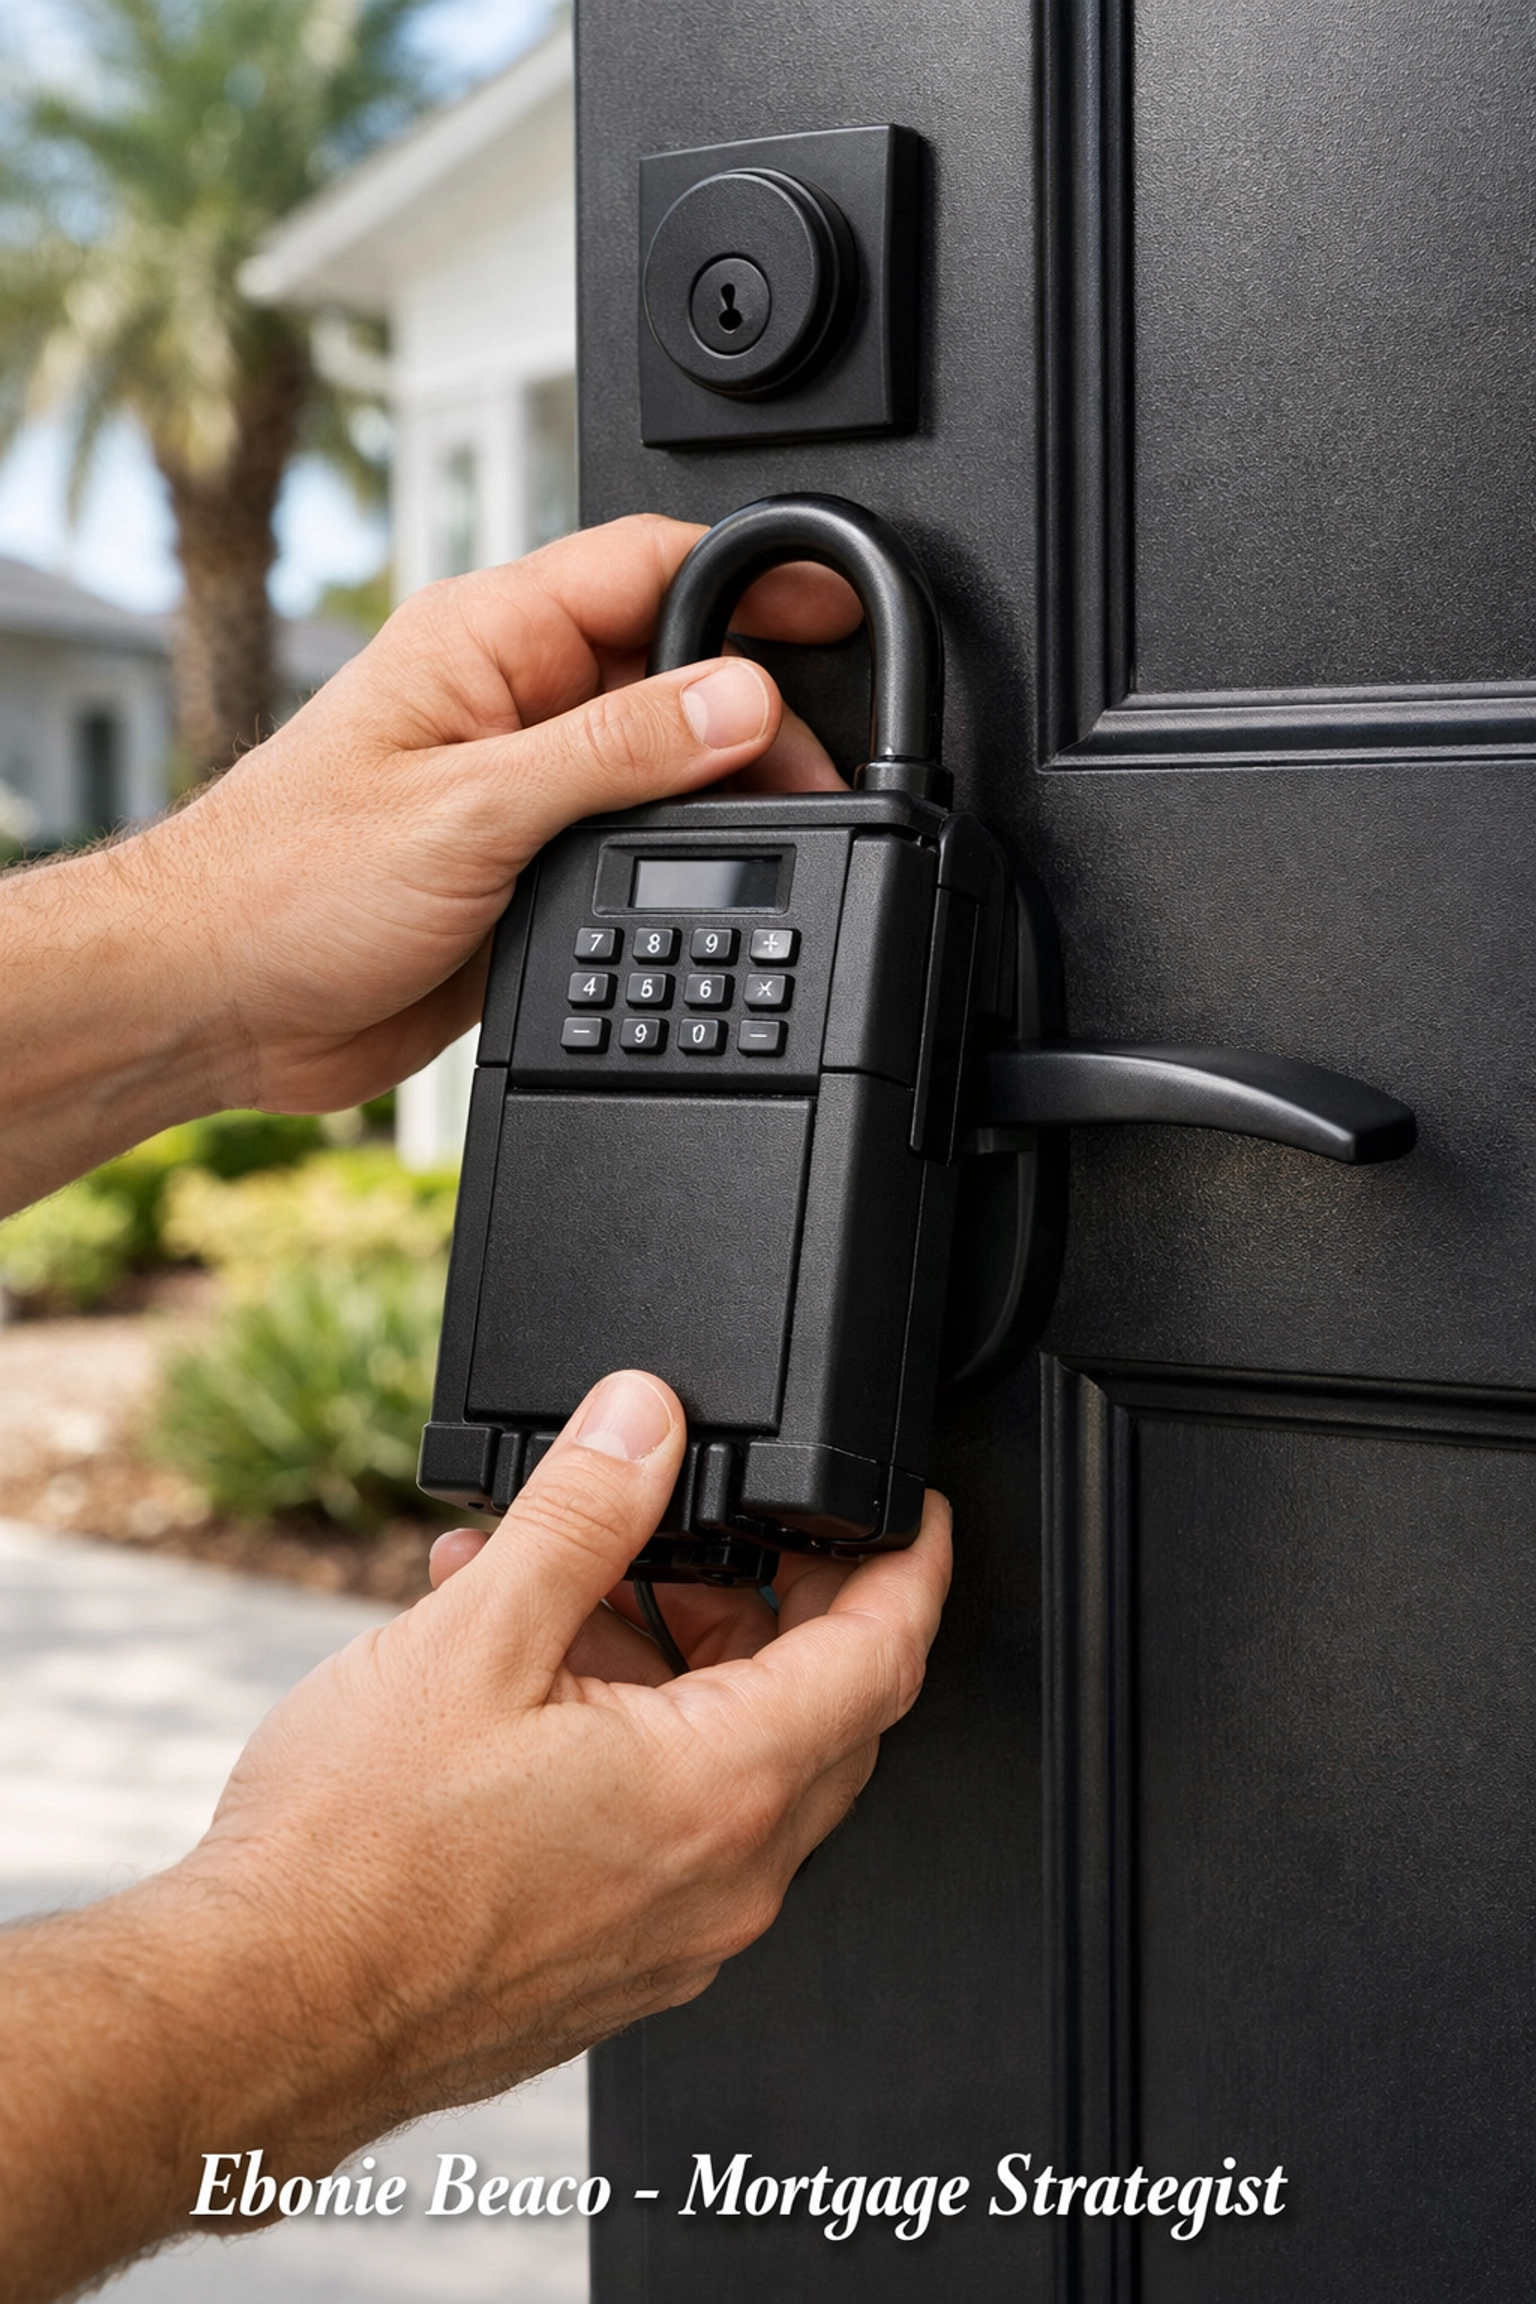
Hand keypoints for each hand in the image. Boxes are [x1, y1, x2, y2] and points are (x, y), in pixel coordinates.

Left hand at [0, 516, 858, 1207]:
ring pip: (663, 765)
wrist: (219, 1003)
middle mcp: (510, 702)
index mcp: (487, 639)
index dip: (752, 582)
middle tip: (825, 773)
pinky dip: (681, 862)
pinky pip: (632, 845)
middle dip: (757, 711)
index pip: (648, 566)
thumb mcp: (472, 808)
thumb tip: (740, 698)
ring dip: (723, 796)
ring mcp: (523, 787)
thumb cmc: (285, 883)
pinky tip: (717, 890)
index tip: (838, 613)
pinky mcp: (527, 868)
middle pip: (674, 671)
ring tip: (792, 832)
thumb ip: (616, 751)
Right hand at [0, 1366, 948, 2300]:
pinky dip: (632, 1731)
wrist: (255, 2017)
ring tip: (565, 1583)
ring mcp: (675, 1930)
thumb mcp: (476, 1639)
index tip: (907, 1510)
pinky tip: (528, 1670)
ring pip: (735, 1761)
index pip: (884, 1657)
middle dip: (770, 1599)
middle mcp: (724, 1876)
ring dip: (675, 1657)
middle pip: (819, 1707)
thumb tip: (646, 1420)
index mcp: (719, 1790)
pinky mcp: (615, 1956)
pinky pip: (672, 1822)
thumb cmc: (353, 1862)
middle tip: (695, 1526)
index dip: (909, 1563)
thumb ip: (584, 1514)